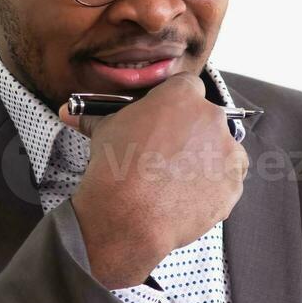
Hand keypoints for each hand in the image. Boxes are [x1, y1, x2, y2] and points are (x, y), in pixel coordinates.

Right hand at [59, 73, 247, 287]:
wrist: (128, 214)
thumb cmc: (115, 168)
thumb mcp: (104, 132)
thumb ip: (95, 116)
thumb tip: (68, 111)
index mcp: (182, 96)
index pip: (188, 88)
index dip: (176, 106)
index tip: (167, 123)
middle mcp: (211, 118)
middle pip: (208, 120)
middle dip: (193, 135)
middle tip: (169, 157)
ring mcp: (227, 152)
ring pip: (223, 150)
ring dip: (208, 160)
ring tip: (180, 180)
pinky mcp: (233, 183)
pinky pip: (229, 182)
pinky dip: (214, 189)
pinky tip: (188, 197)